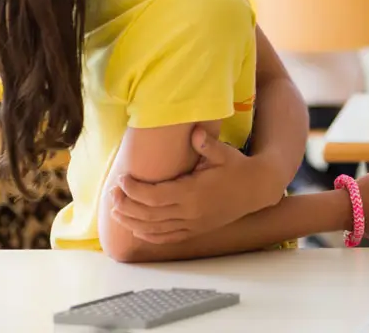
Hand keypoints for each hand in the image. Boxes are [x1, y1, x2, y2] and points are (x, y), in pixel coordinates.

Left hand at [110, 128, 270, 243]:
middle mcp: (190, 212)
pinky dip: (149, 236)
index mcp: (193, 193)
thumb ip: (207, 144)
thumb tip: (195, 132)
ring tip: (116, 211)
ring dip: (131, 222)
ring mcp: (192, 224)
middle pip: (148, 214)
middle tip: (112, 194)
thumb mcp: (223, 153)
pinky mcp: (195, 231)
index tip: (122, 179)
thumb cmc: (237, 168)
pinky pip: (167, 238)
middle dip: (126, 205)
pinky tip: (136, 229)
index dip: (133, 190)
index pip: (154, 196)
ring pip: (154, 229)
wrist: (256, 189)